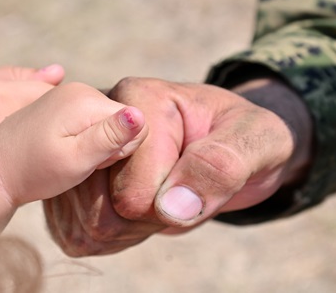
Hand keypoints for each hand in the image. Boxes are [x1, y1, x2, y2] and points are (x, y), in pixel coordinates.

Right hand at [0, 65, 63, 186]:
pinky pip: (41, 164)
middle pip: (53, 119)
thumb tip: (59, 73)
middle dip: (59, 117)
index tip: (54, 98)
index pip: (46, 92)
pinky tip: (35, 155)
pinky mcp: (8, 178)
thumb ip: (13, 76)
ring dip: (54, 138)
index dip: (54, 94)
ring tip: (47, 137)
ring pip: (50, 143)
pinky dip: (43, 157)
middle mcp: (4, 127)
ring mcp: (7, 156)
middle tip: (61, 118)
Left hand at [0, 82, 147, 205]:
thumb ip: (111, 137)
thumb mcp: (77, 160)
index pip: (137, 124)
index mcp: (85, 98)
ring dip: (96, 145)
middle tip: (77, 161)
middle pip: (123, 121)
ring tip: (67, 156)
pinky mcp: (61, 104)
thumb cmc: (36, 171)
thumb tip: (140, 114)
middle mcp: (78, 89)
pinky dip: (83, 140)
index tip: (92, 161)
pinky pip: (91, 122)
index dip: (120, 150)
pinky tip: (61, 150)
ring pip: (108, 123)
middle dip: (109, 147)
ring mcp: (68, 94)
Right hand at [43, 76, 312, 255]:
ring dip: (133, 228)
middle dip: (150, 218)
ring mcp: (84, 153)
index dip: (172, 202)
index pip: (133, 190)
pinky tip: (140, 209)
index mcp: (138, 100)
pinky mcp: (77, 180)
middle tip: (181, 189)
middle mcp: (101, 122)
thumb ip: (221, 165)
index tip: (195, 173)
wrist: (233, 146)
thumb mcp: (259, 140)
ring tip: (162, 195)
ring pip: (89, 225)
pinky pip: (79, 233)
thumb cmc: (247, 137)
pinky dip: (114, 236)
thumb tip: (171, 207)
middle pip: (104, 211)